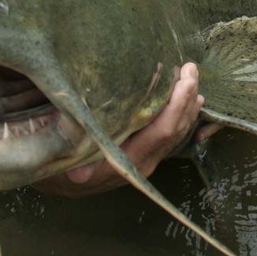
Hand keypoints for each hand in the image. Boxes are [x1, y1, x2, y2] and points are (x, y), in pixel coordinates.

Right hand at [36, 62, 205, 196]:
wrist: (66, 186)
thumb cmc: (63, 166)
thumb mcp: (64, 161)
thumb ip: (75, 164)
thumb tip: (79, 174)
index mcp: (128, 160)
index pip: (163, 130)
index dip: (177, 105)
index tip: (185, 80)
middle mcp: (144, 162)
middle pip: (177, 129)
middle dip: (187, 97)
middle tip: (191, 69)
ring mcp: (149, 159)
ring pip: (178, 132)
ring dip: (188, 105)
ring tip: (193, 78)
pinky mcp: (148, 154)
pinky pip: (173, 134)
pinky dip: (184, 115)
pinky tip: (191, 101)